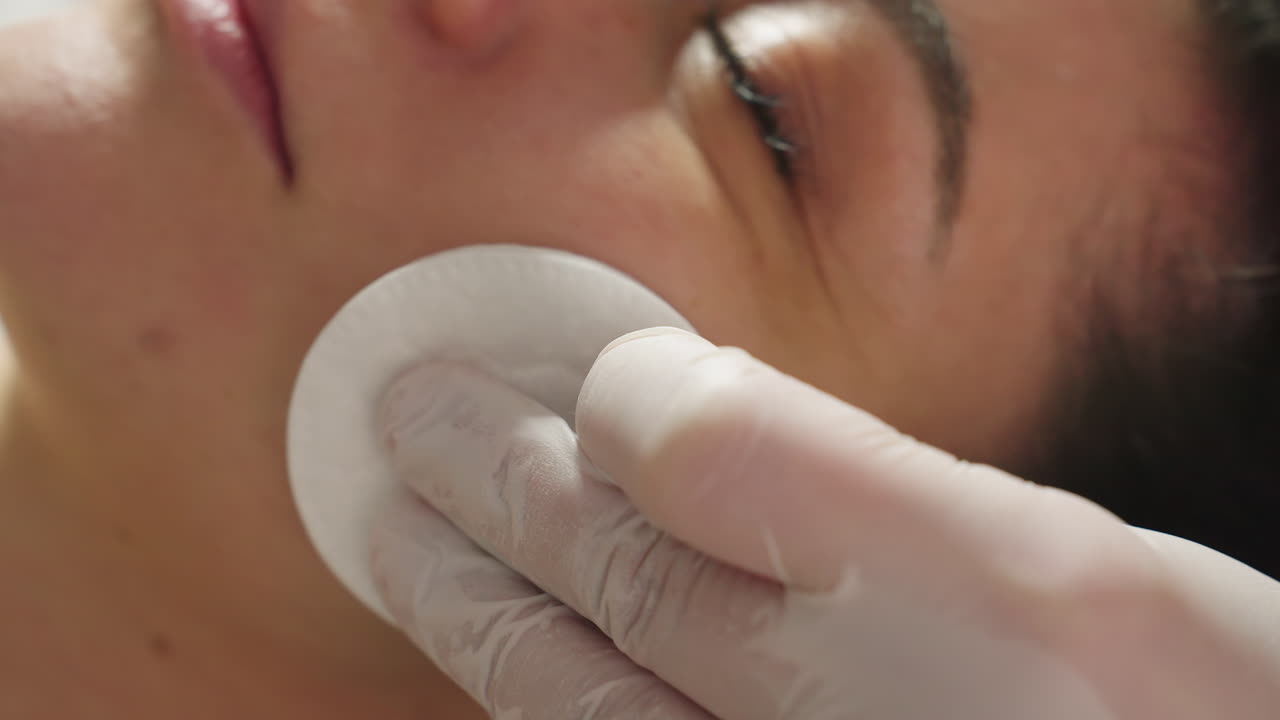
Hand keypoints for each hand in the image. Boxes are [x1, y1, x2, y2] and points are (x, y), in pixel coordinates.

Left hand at [370, 328, 1279, 718]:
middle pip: (623, 576)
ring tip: (398, 536)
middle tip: (409, 420)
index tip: (584, 375)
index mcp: (990, 593)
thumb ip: (873, 487)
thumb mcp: (1081, 569)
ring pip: (583, 698)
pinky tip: (501, 659)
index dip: (624, 402)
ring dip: (474, 603)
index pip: (712, 454)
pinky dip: (539, 700)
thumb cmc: (1184, 714)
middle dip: (494, 482)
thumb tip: (675, 417)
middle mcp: (860, 703)